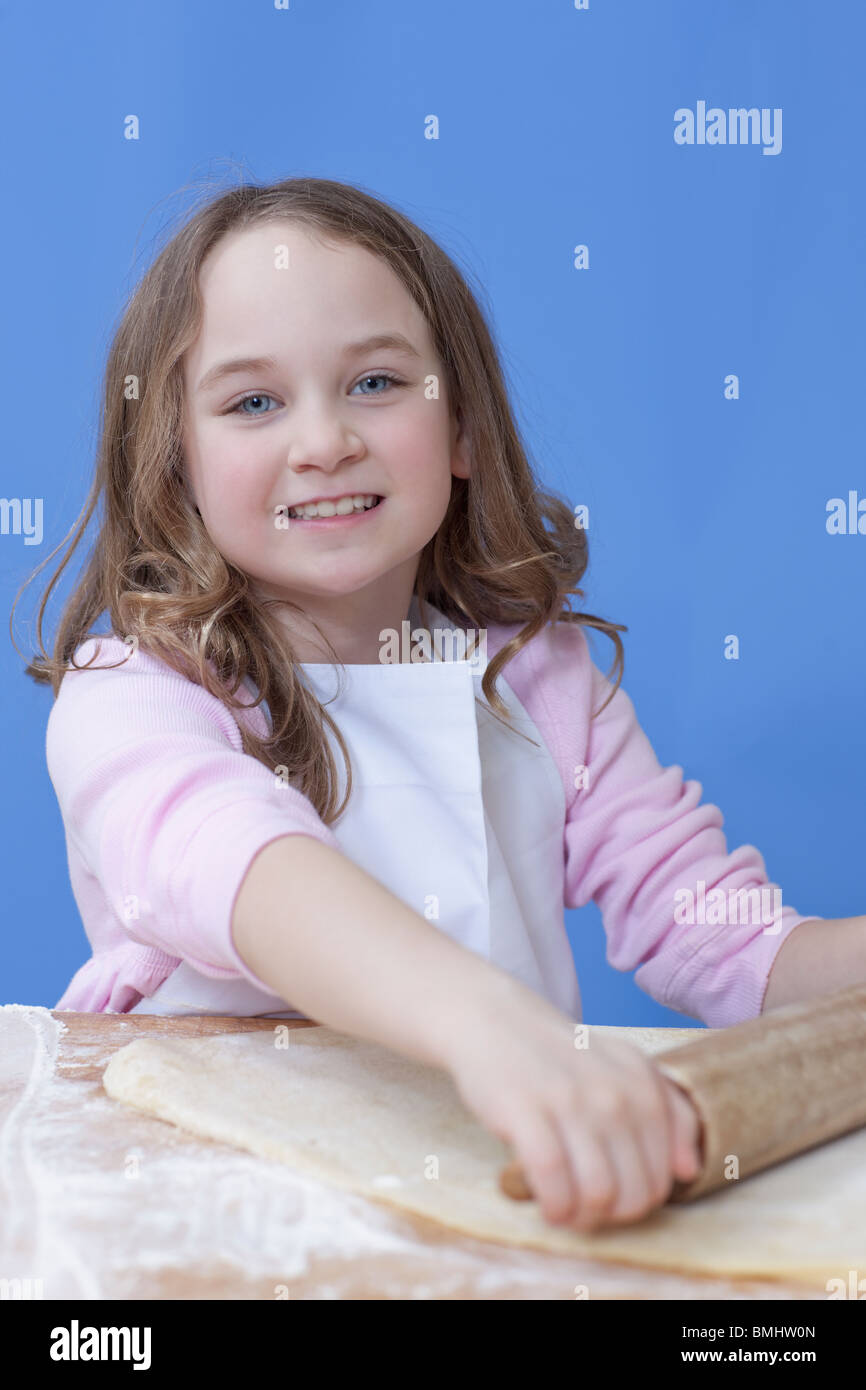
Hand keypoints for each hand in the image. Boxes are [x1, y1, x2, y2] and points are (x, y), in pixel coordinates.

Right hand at [447, 985, 701, 1230]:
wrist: (496, 1020)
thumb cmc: (563, 1058)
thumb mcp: (626, 1070)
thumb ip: (671, 1115)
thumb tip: (688, 1172)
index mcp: (643, 1085)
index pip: (661, 1178)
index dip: (637, 1202)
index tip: (612, 1196)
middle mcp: (614, 1093)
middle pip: (633, 1194)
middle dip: (611, 1216)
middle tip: (587, 1207)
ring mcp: (570, 1101)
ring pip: (598, 1195)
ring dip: (582, 1218)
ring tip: (567, 1209)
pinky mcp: (526, 1111)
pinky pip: (553, 1183)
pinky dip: (555, 1208)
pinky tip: (548, 1205)